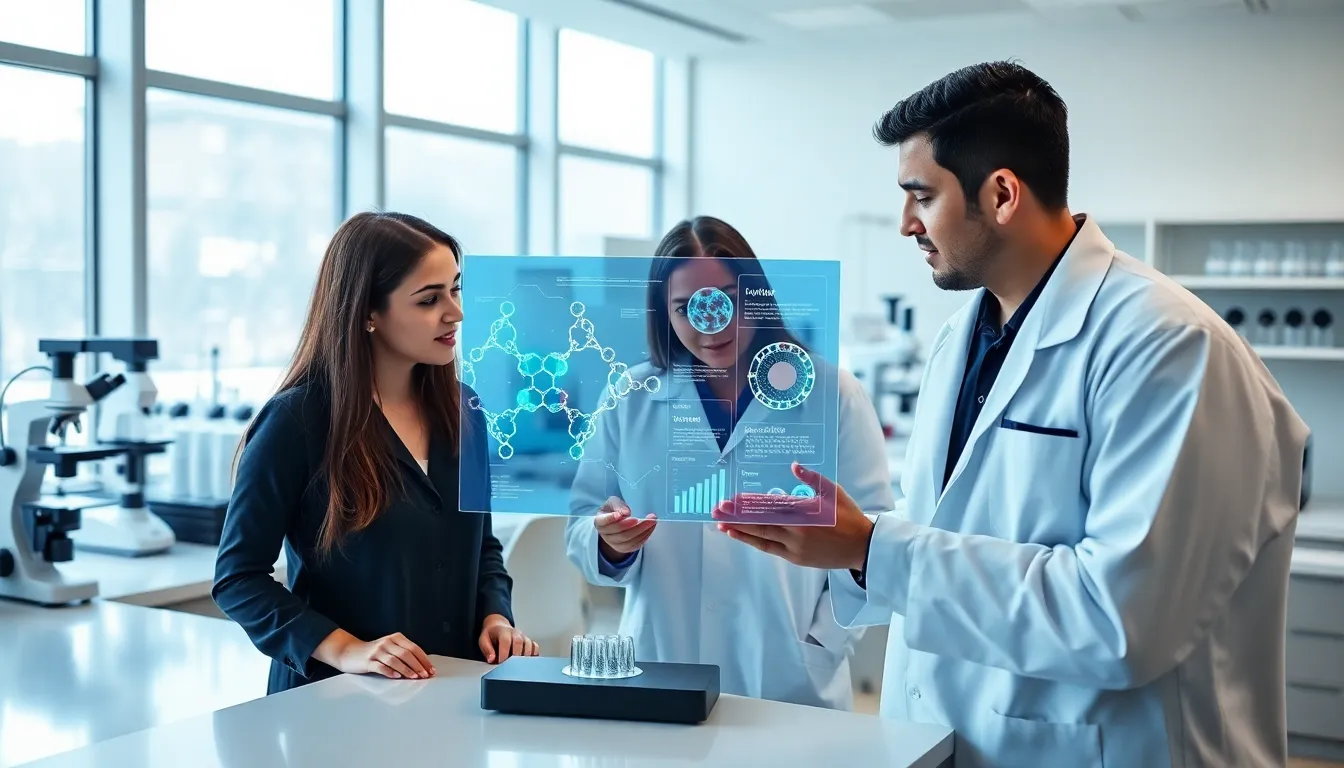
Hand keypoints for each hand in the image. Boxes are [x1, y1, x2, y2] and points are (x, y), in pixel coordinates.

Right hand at [327, 630, 435, 679]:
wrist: (350, 652)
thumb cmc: (374, 652)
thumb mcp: (390, 648)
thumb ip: (404, 653)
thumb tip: (422, 666)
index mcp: (395, 638)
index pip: (414, 648)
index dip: (423, 659)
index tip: (430, 669)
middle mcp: (387, 642)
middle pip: (406, 654)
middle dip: (418, 665)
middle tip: (425, 675)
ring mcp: (377, 651)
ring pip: (395, 660)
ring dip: (406, 669)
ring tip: (414, 677)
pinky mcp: (368, 661)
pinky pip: (381, 666)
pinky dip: (390, 672)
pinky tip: (396, 677)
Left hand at [478, 614, 539, 663]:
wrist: (498, 627)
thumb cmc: (491, 635)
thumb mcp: (483, 640)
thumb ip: (486, 649)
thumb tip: (492, 659)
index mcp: (503, 631)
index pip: (506, 641)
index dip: (504, 653)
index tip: (501, 664)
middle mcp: (515, 633)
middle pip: (519, 642)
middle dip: (515, 657)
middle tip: (510, 668)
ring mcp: (523, 637)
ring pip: (529, 646)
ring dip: (524, 658)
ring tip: (517, 668)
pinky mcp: (529, 642)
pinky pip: (535, 648)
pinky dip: (533, 656)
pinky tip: (525, 663)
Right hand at [594, 496, 656, 560]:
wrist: (615, 522)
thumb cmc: (614, 510)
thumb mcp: (614, 502)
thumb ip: (618, 505)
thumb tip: (626, 513)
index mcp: (599, 521)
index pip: (603, 522)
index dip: (612, 518)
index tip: (625, 513)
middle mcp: (605, 535)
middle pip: (620, 533)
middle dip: (636, 526)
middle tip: (649, 518)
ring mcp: (613, 544)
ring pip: (628, 541)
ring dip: (643, 532)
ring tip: (652, 522)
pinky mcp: (623, 548)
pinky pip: (634, 546)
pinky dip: (644, 538)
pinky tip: (650, 529)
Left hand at [714, 462, 873, 569]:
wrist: (862, 547)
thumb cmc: (848, 516)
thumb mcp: (833, 492)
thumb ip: (812, 478)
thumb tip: (794, 465)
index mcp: (805, 512)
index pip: (770, 506)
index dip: (749, 503)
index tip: (731, 499)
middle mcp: (796, 530)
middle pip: (760, 522)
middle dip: (737, 516)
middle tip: (717, 510)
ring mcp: (795, 546)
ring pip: (761, 537)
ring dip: (740, 531)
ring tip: (721, 525)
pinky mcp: (795, 558)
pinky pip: (769, 548)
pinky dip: (753, 542)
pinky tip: (740, 536)